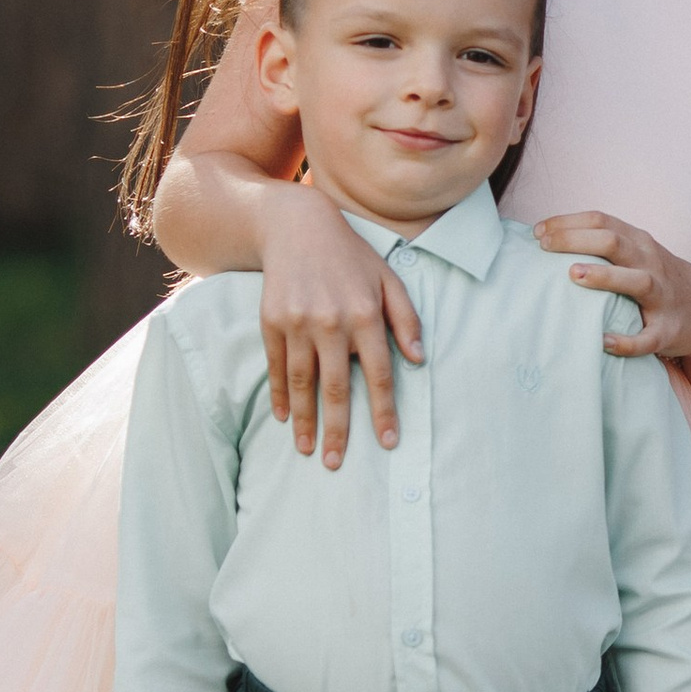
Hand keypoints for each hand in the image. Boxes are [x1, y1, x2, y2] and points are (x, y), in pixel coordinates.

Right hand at [259, 192, 420, 464]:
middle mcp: (330, 322)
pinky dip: (279, 394)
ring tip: (308, 450)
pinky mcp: (271, 321)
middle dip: (337, 430)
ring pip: (301, 382)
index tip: (387, 442)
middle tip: (336, 464)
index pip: (378, 374)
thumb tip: (419, 360)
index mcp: (365, 315)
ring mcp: (297, 322)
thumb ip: (406, 319)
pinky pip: (275, 366)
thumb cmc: (352, 257)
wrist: (298, 227)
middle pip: (336, 387)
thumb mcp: (389, 279)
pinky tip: (285, 418)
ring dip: (305, 420)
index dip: (383, 411)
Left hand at [537, 214, 690, 366]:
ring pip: (635, 281)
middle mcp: (651, 263)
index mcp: (639, 242)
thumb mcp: (636, 253)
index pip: (601, 221)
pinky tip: (603, 341)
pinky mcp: (668, 331)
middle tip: (544, 248)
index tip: (537, 233)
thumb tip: (545, 239)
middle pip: (613, 242)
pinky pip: (647, 338)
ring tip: (573, 275)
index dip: (567, 223)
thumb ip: (602, 244)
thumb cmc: (656, 278)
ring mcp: (662, 297)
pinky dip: (626, 342)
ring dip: (604, 277)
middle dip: (576, 241)